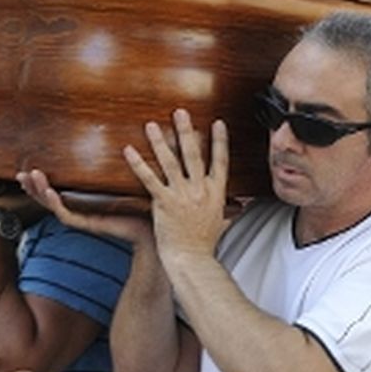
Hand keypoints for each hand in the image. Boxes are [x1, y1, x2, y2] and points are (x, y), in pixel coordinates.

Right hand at [19, 170, 154, 245]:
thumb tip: (121, 138)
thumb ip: (118, 165)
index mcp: (87, 200)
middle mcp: (82, 210)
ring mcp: (86, 218)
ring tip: (31, 177)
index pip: (57, 190)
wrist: (157, 227)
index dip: (42, 182)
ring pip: (54, 206)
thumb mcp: (126, 181)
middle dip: (33, 187)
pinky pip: (70, 216)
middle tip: (20, 174)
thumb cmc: (144, 204)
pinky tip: (53, 193)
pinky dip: (59, 205)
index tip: (28, 166)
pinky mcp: (93, 225)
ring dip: (41, 192)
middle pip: (49, 199)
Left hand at [124, 109, 228, 260]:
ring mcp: (182, 196)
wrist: (192, 259)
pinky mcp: (164, 203)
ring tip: (150, 125)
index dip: (220, 141)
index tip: (218, 123)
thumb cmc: (204, 244)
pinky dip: (139, 164)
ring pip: (171, 163)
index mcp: (215, 193)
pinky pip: (150, 179)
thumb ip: (229, 209)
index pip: (220, 162)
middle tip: (180, 112)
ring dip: (160, 142)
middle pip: (194, 155)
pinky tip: (129, 150)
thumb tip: (241, 206)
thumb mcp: (222, 222)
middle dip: (187, 131)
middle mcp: (200, 190)